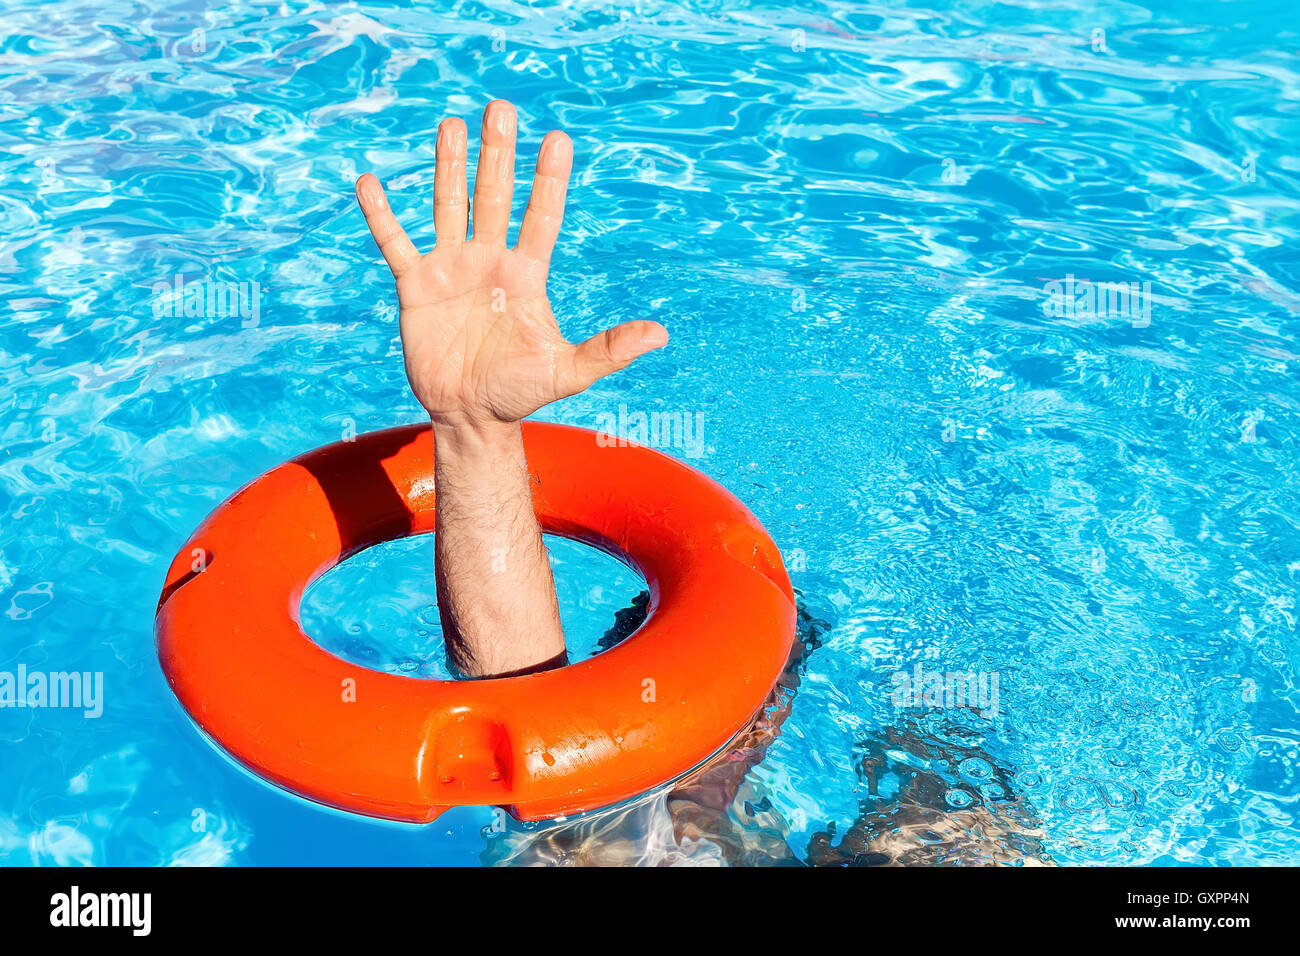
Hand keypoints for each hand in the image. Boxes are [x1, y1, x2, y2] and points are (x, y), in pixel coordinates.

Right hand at [355, 99, 668, 428]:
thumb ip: (608, 350)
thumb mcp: (568, 372)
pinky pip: (395, 243)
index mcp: (526, 274)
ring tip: (452, 124)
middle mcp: (489, 260)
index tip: (558, 139)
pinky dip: (381, 215)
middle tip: (500, 108)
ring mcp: (451, 268)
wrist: (471, 415)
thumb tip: (660, 335)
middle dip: (497, 154)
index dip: (549, 180)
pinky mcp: (416, 285)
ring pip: (449, 205)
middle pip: (494, 196)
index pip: (541, 217)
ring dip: (449, 166)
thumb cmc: (520, 392)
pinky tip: (370, 183)